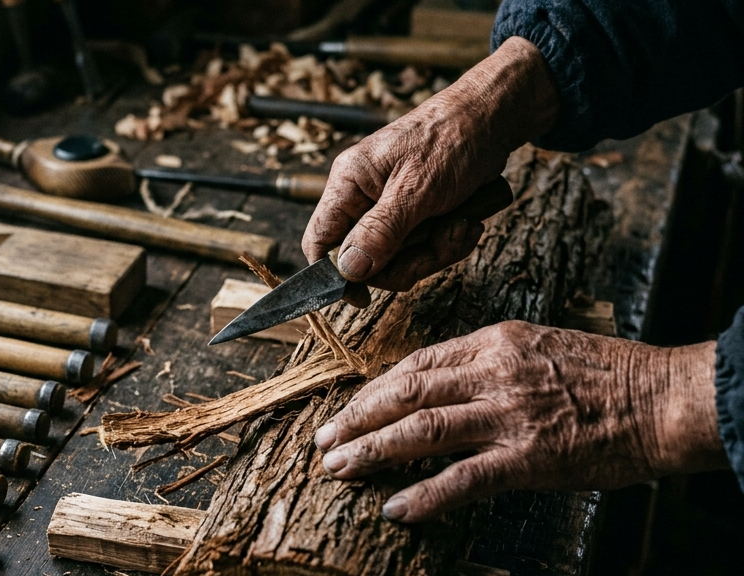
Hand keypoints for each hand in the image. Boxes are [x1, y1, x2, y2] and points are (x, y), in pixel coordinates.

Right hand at [302, 37, 559, 290]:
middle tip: (441, 241)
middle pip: (365, 260)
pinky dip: (447, 241)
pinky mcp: (413, 214)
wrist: (492, 119)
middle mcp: (362, 196)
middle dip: (408, 260)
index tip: (361, 297)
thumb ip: (381, 232)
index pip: (318, 240)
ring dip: (435, 250)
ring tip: (461, 225)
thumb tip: (347, 270)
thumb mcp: (417, 190)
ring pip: (398, 259)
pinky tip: (465, 222)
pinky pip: (421, 248)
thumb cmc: (452, 141)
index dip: (333, 274)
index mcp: (348, 183)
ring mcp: (388, 207)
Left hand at [313, 321, 726, 521]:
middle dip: (357, 417)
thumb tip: (439, 384)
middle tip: (324, 438)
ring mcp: (509, 416)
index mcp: (494, 342)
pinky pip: (463, 478)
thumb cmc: (606, 374)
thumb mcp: (538, 345)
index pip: (417, 363)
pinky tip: (395, 506)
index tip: (349, 406)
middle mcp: (493, 373)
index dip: (375, 388)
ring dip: (374, 450)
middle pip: (406, 392)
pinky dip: (424, 494)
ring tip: (340, 466)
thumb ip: (487, 361)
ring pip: (422, 430)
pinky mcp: (528, 458)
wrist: (662, 398)